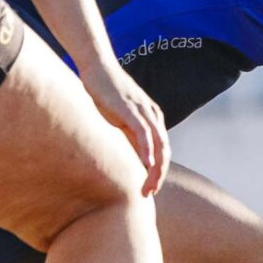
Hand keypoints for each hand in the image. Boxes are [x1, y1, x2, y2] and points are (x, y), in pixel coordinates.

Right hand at [80, 58, 171, 194]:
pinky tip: (146, 164)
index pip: (162, 150)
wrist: (97, 68)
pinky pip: (144, 132)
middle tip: (150, 194)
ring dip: (156, 168)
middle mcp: (153, 115)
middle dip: (159, 175)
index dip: (158, 172)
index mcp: (152, 119)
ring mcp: (144, 111)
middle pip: (165, 151)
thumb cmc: (104, 94)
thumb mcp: (117, 119)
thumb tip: (123, 158)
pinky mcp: (131, 108)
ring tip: (149, 186)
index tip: (149, 189)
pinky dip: (147, 149)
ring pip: (159, 144)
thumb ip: (124, 135)